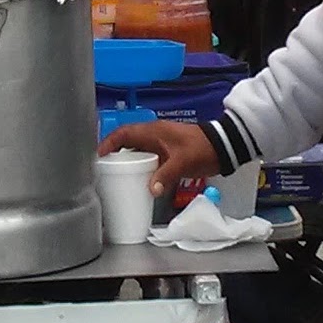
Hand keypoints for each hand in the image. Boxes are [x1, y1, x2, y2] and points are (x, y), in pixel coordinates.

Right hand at [103, 118, 219, 200]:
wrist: (223, 147)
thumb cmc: (201, 149)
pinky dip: (141, 167)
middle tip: (105, 169)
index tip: (99, 156)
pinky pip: (148, 159)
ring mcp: (161, 144)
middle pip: (127, 142)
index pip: (124, 133)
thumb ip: (165, 176)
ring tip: (117, 176)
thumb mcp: (182, 162)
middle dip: (115, 154)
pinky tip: (139, 180)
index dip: (109, 143)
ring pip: (138, 151)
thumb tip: (151, 191)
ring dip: (128, 161)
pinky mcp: (168, 153)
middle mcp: (154, 136)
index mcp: (153, 131)